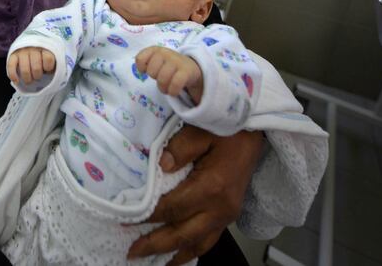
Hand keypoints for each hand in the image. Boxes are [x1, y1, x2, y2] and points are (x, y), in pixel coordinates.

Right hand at [6, 47, 55, 84]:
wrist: (32, 43)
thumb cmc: (43, 54)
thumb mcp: (52, 56)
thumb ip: (52, 63)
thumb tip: (49, 73)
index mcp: (45, 47)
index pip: (48, 59)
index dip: (48, 68)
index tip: (47, 69)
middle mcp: (33, 48)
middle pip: (36, 67)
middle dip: (37, 76)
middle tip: (37, 76)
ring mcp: (22, 51)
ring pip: (25, 69)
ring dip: (27, 78)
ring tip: (29, 80)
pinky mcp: (13, 54)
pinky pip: (11, 65)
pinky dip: (13, 75)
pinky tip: (16, 81)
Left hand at [127, 126, 263, 264]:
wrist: (255, 131)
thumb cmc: (227, 128)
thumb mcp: (201, 129)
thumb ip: (180, 148)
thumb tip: (160, 166)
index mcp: (212, 187)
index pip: (172, 208)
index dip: (148, 216)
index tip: (126, 219)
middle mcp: (221, 208)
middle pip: (183, 234)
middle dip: (156, 245)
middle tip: (131, 252)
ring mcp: (228, 215)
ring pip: (198, 244)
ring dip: (174, 255)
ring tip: (152, 262)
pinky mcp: (230, 215)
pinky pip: (209, 240)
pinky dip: (192, 250)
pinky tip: (179, 254)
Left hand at [134, 46, 202, 103]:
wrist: (190, 67)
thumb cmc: (168, 66)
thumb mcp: (156, 61)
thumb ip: (145, 63)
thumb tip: (141, 72)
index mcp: (155, 50)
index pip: (140, 59)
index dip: (141, 68)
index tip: (146, 71)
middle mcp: (165, 53)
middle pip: (151, 72)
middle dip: (155, 79)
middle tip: (160, 79)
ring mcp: (176, 61)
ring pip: (162, 79)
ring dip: (163, 88)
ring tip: (166, 88)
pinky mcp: (186, 71)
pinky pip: (175, 84)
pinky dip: (172, 91)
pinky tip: (173, 91)